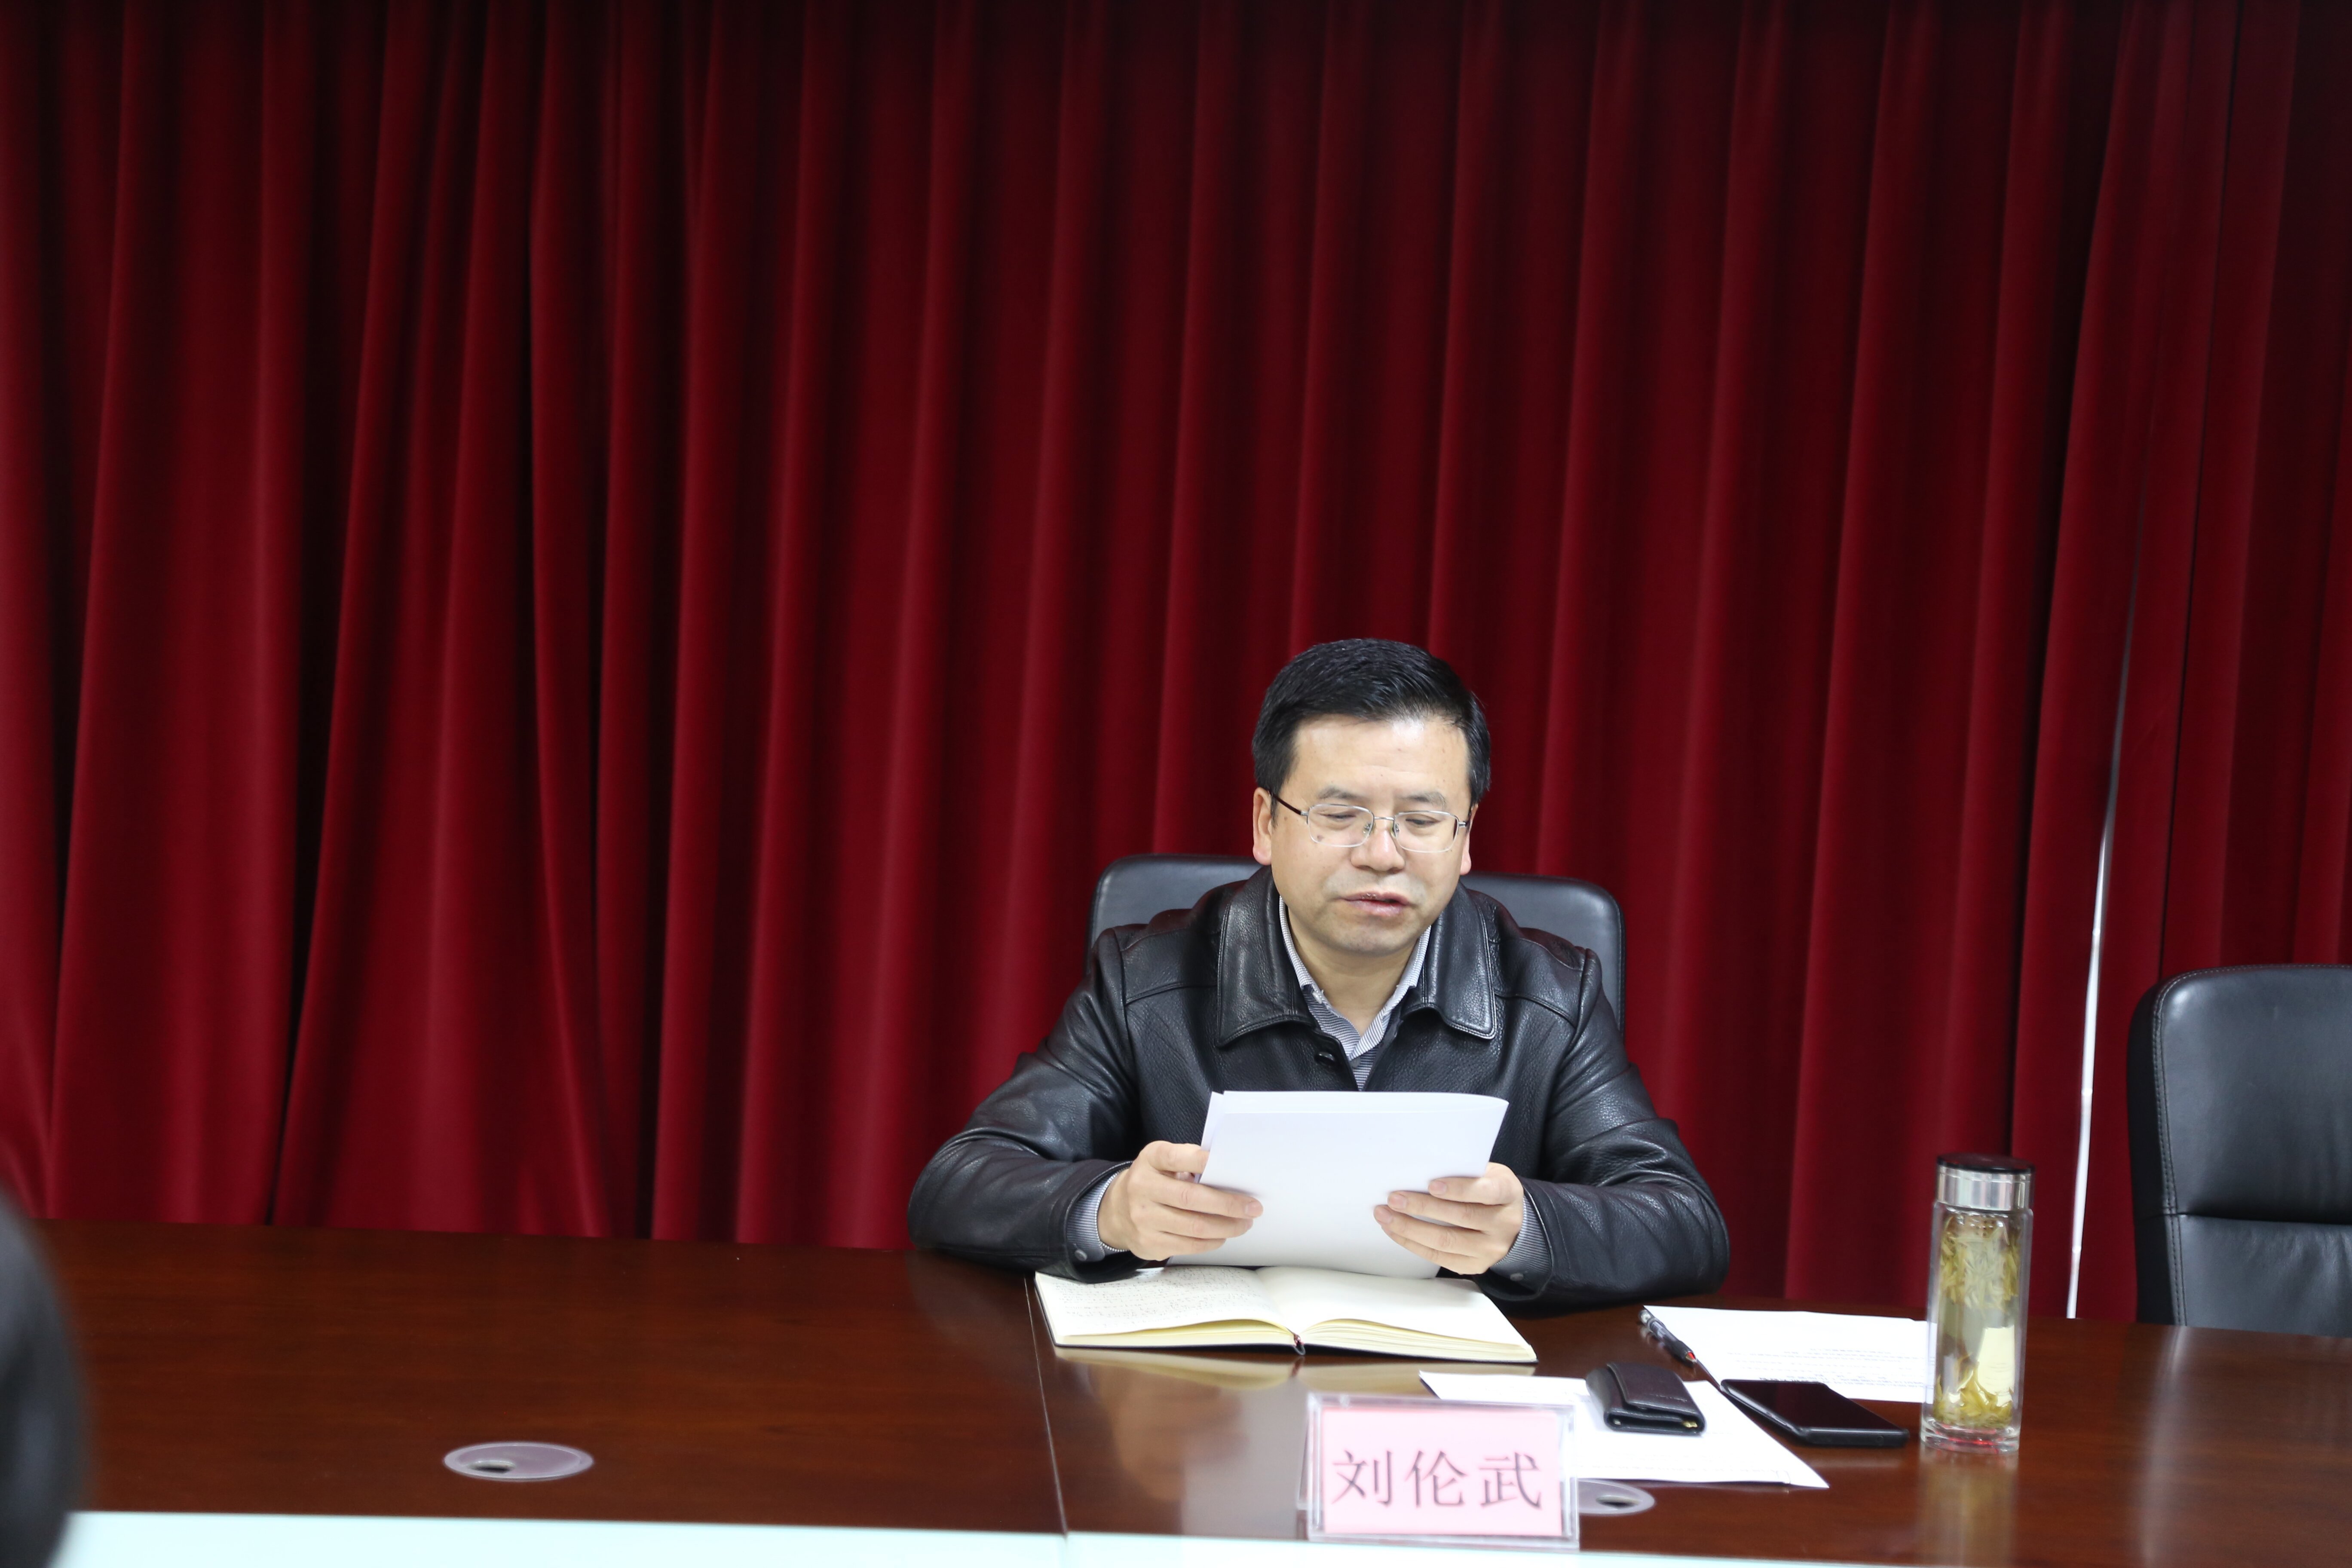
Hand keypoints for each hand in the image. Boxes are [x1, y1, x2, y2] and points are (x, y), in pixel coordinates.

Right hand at [1097, 1141, 1261, 1261]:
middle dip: (1227, 1204)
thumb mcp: (1163, 1161)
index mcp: (1150, 1160)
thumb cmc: (1153, 1180)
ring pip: (1194, 1227)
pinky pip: (1188, 1246)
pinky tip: (1223, 1235)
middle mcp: (1142, 1188)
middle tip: (1253, 1207)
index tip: (1229, 1164)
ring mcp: (1143, 1219)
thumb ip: (1188, 1160)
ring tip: (1244, 1224)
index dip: (1202, 1161)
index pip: (1176, 1158)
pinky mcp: (1148, 1243)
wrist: (1116, 1209)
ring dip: (1226, 1227)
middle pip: (1191, 1198)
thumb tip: (1228, 1171)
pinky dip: (1212, 1242)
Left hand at [1375, 1163, 1524, 1274]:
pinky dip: (1413, 1243)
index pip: (1486, 1191)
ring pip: (1446, 1241)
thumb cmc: (1491, 1190)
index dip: (1458, 1189)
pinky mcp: (1475, 1265)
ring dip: (1410, 1228)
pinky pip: (1439, 1257)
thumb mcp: (1488, 1173)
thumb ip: (1464, 1172)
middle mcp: (1503, 1224)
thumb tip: (1421, 1171)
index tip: (1431, 1185)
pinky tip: (1395, 1231)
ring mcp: (1490, 1249)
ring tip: (1386, 1216)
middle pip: (1460, 1217)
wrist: (1511, 1222)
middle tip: (1394, 1198)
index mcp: (1508, 1194)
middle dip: (1422, 1208)